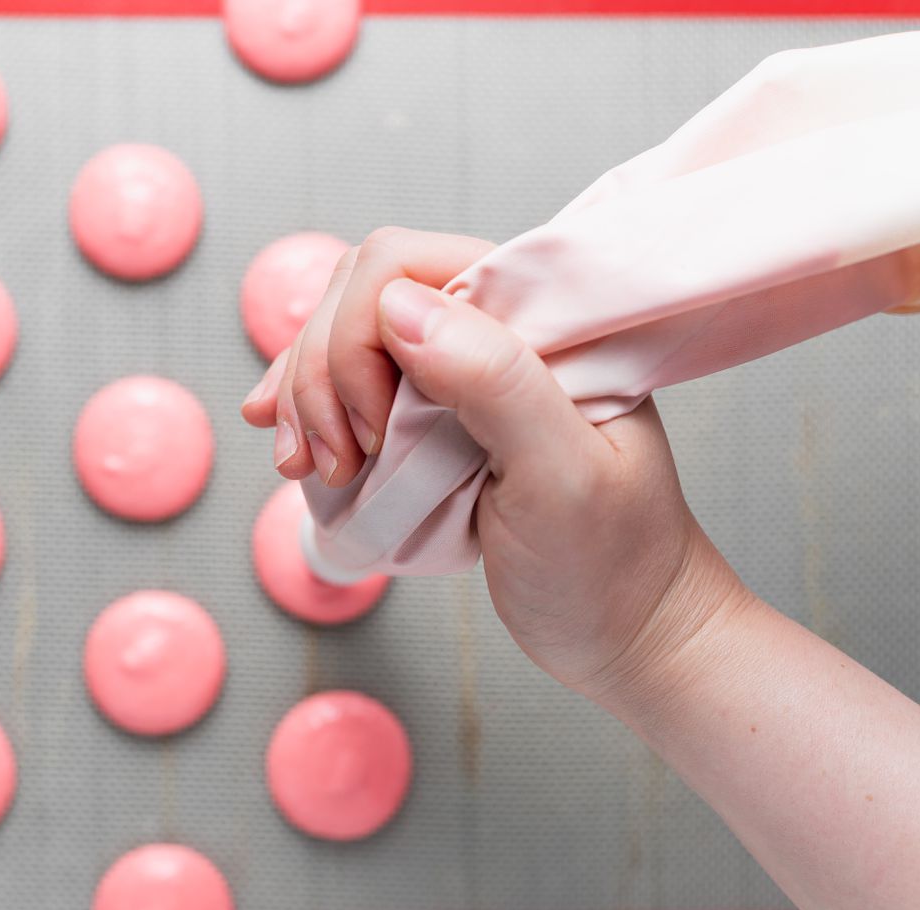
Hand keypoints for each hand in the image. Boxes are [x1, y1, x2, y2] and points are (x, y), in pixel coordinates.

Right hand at [241, 227, 745, 700]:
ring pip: (345, 338)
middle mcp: (496, 332)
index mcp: (539, 322)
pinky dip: (312, 410)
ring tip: (310, 468)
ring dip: (307, 395)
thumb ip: (494, 379)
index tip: (372, 434)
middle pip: (362, 294)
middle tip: (337, 463)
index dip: (361, 336)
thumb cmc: (613, 564)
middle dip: (322, 370)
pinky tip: (292, 442)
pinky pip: (353, 387)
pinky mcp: (438, 422)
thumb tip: (398, 305)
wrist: (627, 634)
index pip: (409, 264)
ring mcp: (463, 376)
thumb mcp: (562, 476)